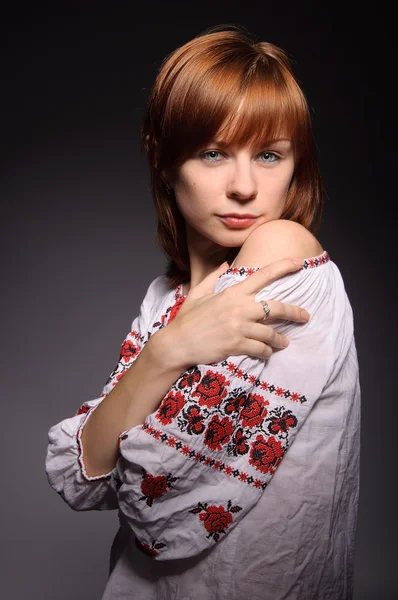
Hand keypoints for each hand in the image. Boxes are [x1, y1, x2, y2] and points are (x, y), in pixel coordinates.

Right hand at [163, 258, 309, 368]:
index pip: (263, 275)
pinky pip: (260, 349)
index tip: (299, 263)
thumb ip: (213, 277)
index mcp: (232, 293)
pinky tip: (267, 353)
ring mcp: (239, 327)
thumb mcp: (198, 294)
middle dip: (294, 312)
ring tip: (284, 343)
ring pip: (270, 333)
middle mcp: (239, 308)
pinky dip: (266, 352)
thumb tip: (225, 264)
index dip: (283, 267)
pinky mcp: (236, 344)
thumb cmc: (186, 319)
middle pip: (276, 307)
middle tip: (305, 316)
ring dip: (280, 340)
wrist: (177, 343)